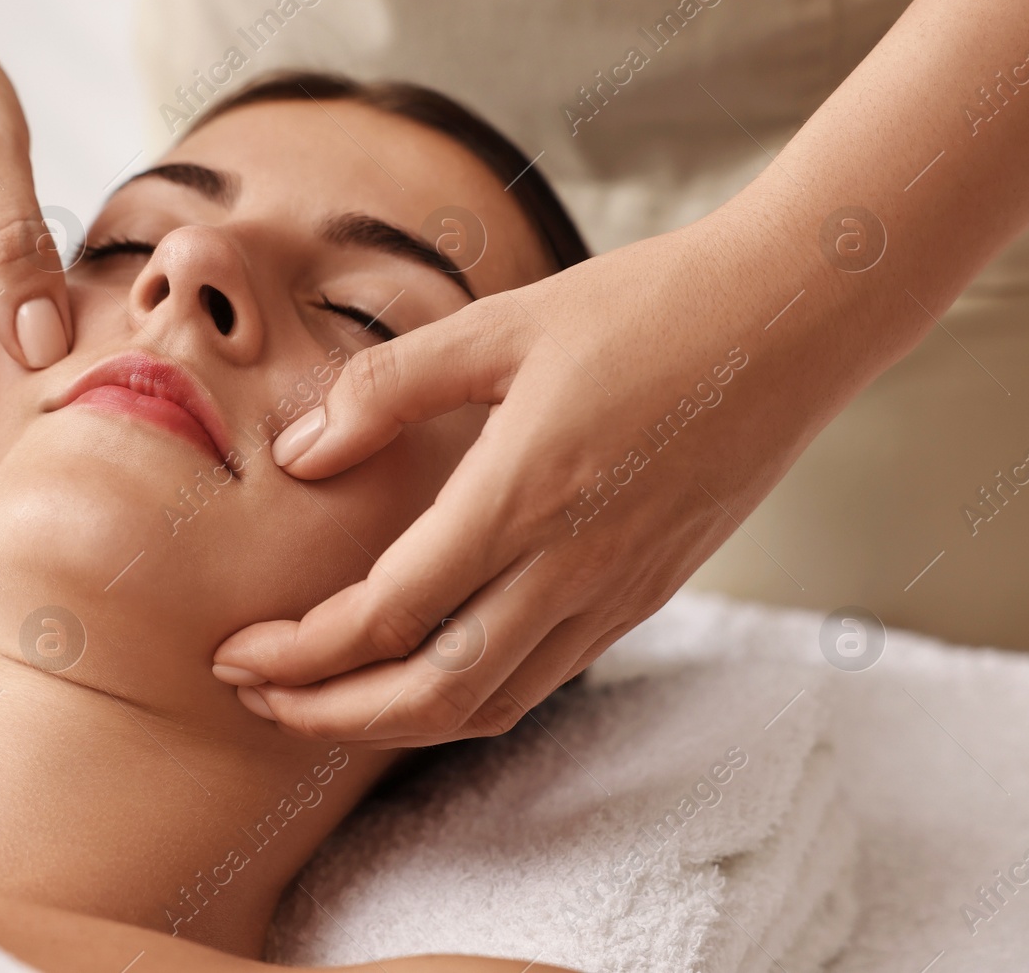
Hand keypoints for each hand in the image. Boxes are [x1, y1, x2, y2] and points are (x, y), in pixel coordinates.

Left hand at [211, 212, 823, 746]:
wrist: (794, 319)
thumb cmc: (645, 306)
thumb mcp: (502, 323)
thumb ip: (389, 387)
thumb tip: (298, 452)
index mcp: (523, 495)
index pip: (385, 616)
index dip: (298, 653)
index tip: (233, 653)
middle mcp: (573, 567)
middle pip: (429, 694)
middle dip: (327, 713)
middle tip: (253, 699)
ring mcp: (618, 592)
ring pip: (489, 705)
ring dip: (392, 722)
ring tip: (322, 703)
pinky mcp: (648, 594)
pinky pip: (542, 679)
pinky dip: (465, 700)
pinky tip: (423, 672)